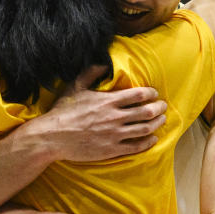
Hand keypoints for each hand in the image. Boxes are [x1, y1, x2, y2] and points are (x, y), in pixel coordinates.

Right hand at [26, 65, 166, 163]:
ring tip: (161, 120)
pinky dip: (148, 142)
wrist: (52, 137)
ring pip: (144, 129)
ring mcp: (114, 135)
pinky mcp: (112, 150)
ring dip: (156, 124)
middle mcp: (114, 117)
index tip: (154, 94)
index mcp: (108, 101)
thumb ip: (90, 73)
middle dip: (158, 108)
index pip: (138, 94)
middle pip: (146, 112)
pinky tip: (153, 139)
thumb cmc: (63, 112)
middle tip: (163, 106)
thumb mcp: (75, 87)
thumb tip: (103, 63)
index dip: (150, 93)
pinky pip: (136, 147)